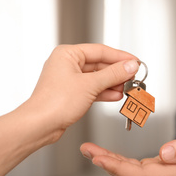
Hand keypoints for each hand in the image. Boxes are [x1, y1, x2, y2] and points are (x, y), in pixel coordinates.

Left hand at [23, 44, 138, 133]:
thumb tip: (130, 66)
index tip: (134, 61)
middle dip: (117, 72)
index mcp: (68, 54)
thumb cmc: (54, 103)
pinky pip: (92, 89)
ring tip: (127, 87)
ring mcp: (69, 80)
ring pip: (97, 78)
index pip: (100, 51)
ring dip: (113, 83)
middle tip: (133, 76)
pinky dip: (104, 92)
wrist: (40, 125)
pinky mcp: (71, 94)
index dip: (120, 57)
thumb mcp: (90, 85)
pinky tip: (116, 95)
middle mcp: (67, 64)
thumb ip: (113, 74)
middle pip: (99, 64)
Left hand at [80, 122, 175, 175]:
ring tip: (92, 151)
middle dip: (107, 164)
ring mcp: (163, 175)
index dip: (119, 168)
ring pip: (131, 173)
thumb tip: (166, 154)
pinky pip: (135, 168)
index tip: (100, 159)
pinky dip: (120, 161)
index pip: (141, 175)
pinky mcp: (160, 168)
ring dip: (110, 163)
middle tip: (88, 151)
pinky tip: (109, 155)